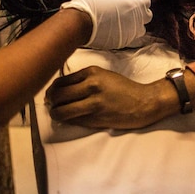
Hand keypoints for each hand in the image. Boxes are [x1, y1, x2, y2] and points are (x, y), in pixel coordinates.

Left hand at [45, 66, 164, 128]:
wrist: (144, 102)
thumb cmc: (123, 88)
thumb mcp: (103, 76)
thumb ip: (82, 79)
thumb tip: (59, 89)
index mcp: (92, 73)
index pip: (60, 81)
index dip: (51, 90)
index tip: (51, 94)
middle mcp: (91, 86)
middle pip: (58, 95)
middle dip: (50, 102)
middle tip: (51, 105)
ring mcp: (93, 103)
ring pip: (62, 111)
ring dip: (55, 113)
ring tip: (56, 113)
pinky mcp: (97, 118)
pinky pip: (74, 120)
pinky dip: (68, 120)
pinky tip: (69, 118)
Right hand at [60, 0, 151, 49]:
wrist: (78, 24)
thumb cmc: (91, 3)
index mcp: (134, 6)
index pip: (146, 0)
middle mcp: (135, 22)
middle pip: (146, 15)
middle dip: (139, 9)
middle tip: (125, 4)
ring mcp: (129, 35)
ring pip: (139, 28)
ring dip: (133, 21)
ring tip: (120, 16)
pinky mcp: (120, 43)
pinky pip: (128, 36)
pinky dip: (124, 30)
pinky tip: (112, 25)